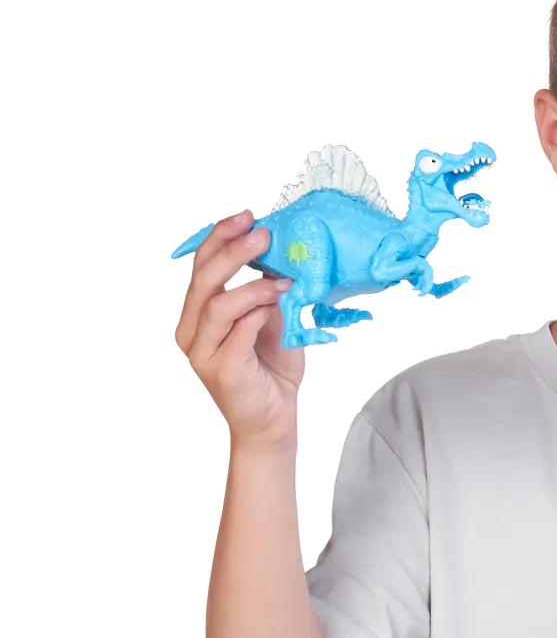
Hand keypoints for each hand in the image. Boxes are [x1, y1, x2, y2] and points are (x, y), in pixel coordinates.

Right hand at [173, 212, 303, 451]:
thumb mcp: (271, 323)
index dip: (219, 239)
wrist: (273, 420)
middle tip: (262, 234)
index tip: (245, 217)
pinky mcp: (224, 370)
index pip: (202, 268)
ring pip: (219, 306)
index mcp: (199, 316)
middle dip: (233, 252)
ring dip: (252, 286)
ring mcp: (204, 353)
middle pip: (204, 281)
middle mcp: (193, 332)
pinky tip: (278, 304)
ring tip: (283, 280)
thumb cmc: (270, 371)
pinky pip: (237, 333)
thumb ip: (268, 294)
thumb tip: (283, 257)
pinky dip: (257, 314)